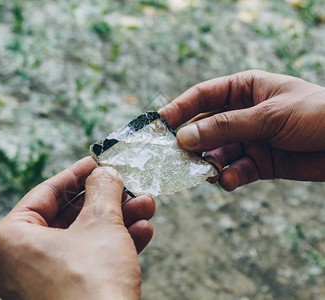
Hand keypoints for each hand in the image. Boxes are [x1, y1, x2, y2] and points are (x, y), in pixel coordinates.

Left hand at [0, 157, 154, 299]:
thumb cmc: (92, 283)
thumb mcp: (101, 223)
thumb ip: (103, 190)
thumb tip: (106, 173)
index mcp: (11, 239)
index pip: (46, 193)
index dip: (76, 173)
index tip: (96, 162)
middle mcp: (20, 262)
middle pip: (68, 216)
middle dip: (105, 200)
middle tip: (126, 185)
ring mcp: (40, 283)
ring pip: (83, 239)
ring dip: (117, 221)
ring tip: (144, 206)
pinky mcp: (62, 297)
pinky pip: (87, 262)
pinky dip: (113, 246)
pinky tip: (142, 232)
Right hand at [159, 70, 324, 190]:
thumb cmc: (316, 114)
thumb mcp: (268, 115)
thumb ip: (225, 127)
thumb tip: (184, 138)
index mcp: (244, 89)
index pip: (202, 96)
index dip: (179, 108)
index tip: (159, 124)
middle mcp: (242, 114)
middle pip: (205, 127)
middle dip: (191, 142)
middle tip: (172, 157)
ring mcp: (249, 139)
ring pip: (217, 152)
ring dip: (208, 163)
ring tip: (203, 173)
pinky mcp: (259, 163)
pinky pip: (235, 170)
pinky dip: (229, 177)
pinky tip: (227, 180)